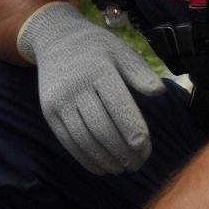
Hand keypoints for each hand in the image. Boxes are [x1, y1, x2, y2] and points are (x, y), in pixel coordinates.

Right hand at [18, 2, 164, 173]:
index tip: (145, 150)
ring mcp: (59, 101)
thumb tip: (159, 92)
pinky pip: (67, 140)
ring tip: (121, 168)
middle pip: (102, 129)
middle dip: (122, 152)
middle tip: (137, 164)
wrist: (54, 39)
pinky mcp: (48, 111)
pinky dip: (84, 158)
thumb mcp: (120, 51)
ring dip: (105, 159)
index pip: (120, 109)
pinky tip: (100, 167)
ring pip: (84, 139)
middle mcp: (76, 87)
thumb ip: (140, 73)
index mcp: (99, 71)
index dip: (134, 134)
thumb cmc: (95, 47)